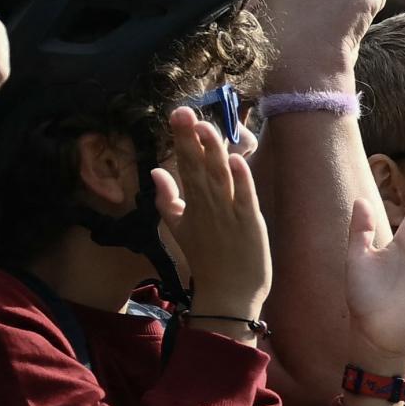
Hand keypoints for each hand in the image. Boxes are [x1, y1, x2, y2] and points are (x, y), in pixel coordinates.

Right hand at [152, 106, 272, 320]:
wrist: (227, 293)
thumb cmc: (206, 258)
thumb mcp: (178, 228)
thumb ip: (166, 199)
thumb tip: (155, 170)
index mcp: (191, 205)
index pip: (184, 165)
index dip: (181, 140)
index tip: (177, 113)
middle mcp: (207, 206)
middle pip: (197, 167)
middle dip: (190, 139)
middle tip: (182, 111)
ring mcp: (228, 214)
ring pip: (218, 177)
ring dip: (213, 152)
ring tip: (206, 127)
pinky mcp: (249, 223)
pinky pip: (244, 197)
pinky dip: (240, 179)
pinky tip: (234, 159)